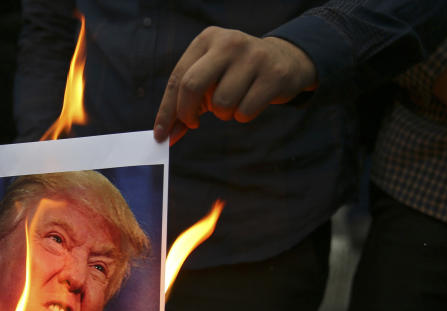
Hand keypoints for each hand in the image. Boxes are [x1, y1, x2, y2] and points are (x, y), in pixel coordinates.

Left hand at [153, 27, 317, 143]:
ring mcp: (253, 56)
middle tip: (193, 123)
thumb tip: (165, 135)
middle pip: (192, 86)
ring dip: (222, 114)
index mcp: (206, 40)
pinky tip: (250, 101)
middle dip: (187, 113)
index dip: (167, 110)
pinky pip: (244, 111)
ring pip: (220, 104)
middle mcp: (228, 43)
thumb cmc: (236, 73)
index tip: (160, 135)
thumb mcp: (209, 79)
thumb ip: (185, 104)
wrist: (285, 60)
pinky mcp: (274, 74)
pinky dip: (242, 115)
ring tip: (232, 103)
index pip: (177, 78)